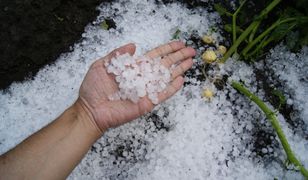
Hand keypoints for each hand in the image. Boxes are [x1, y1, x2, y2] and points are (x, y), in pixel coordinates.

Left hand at [77, 41, 195, 132]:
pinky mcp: (147, 103)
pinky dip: (172, 88)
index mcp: (134, 67)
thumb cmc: (93, 88)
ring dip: (179, 70)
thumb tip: (133, 44)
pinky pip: (162, 94)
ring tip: (191, 62)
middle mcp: (143, 78)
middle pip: (165, 65)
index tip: (180, 43)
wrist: (90, 109)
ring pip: (166, 78)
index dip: (168, 49)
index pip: (155, 56)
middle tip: (192, 51)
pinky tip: (181, 80)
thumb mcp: (102, 65)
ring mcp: (146, 91)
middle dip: (178, 57)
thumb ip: (117, 54)